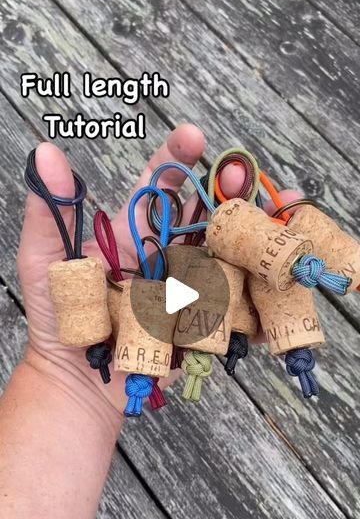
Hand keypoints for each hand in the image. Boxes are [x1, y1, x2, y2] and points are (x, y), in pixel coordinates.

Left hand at [17, 126, 300, 415]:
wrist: (77, 381)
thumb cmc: (59, 321)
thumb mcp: (45, 261)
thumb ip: (50, 212)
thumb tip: (45, 154)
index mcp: (137, 234)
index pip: (163, 187)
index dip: (180, 159)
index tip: (193, 137)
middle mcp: (169, 255)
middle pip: (208, 215)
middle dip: (230, 189)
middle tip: (243, 175)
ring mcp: (190, 288)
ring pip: (232, 253)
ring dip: (260, 230)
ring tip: (286, 209)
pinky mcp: (204, 323)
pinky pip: (240, 308)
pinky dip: (265, 296)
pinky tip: (286, 277)